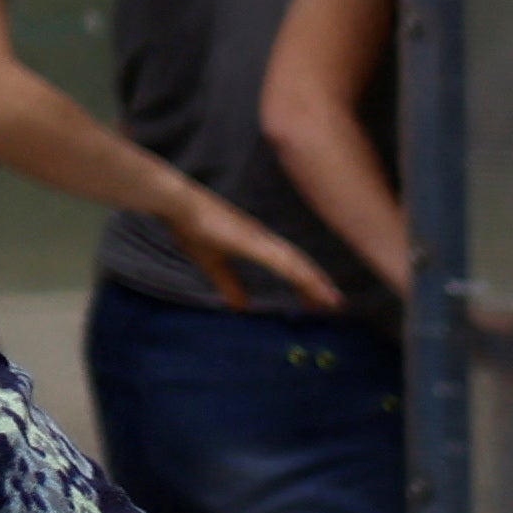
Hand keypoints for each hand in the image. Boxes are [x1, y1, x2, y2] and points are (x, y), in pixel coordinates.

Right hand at [174, 183, 344, 315]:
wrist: (178, 204)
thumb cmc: (192, 227)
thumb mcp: (211, 264)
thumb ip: (228, 284)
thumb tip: (240, 307)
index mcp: (256, 243)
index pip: (287, 264)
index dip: (304, 280)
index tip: (317, 299)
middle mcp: (264, 239)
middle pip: (297, 263)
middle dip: (316, 283)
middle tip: (334, 304)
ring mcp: (260, 238)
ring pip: (295, 262)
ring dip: (314, 281)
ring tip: (332, 300)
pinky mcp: (254, 240)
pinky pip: (282, 261)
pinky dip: (300, 274)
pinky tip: (312, 286)